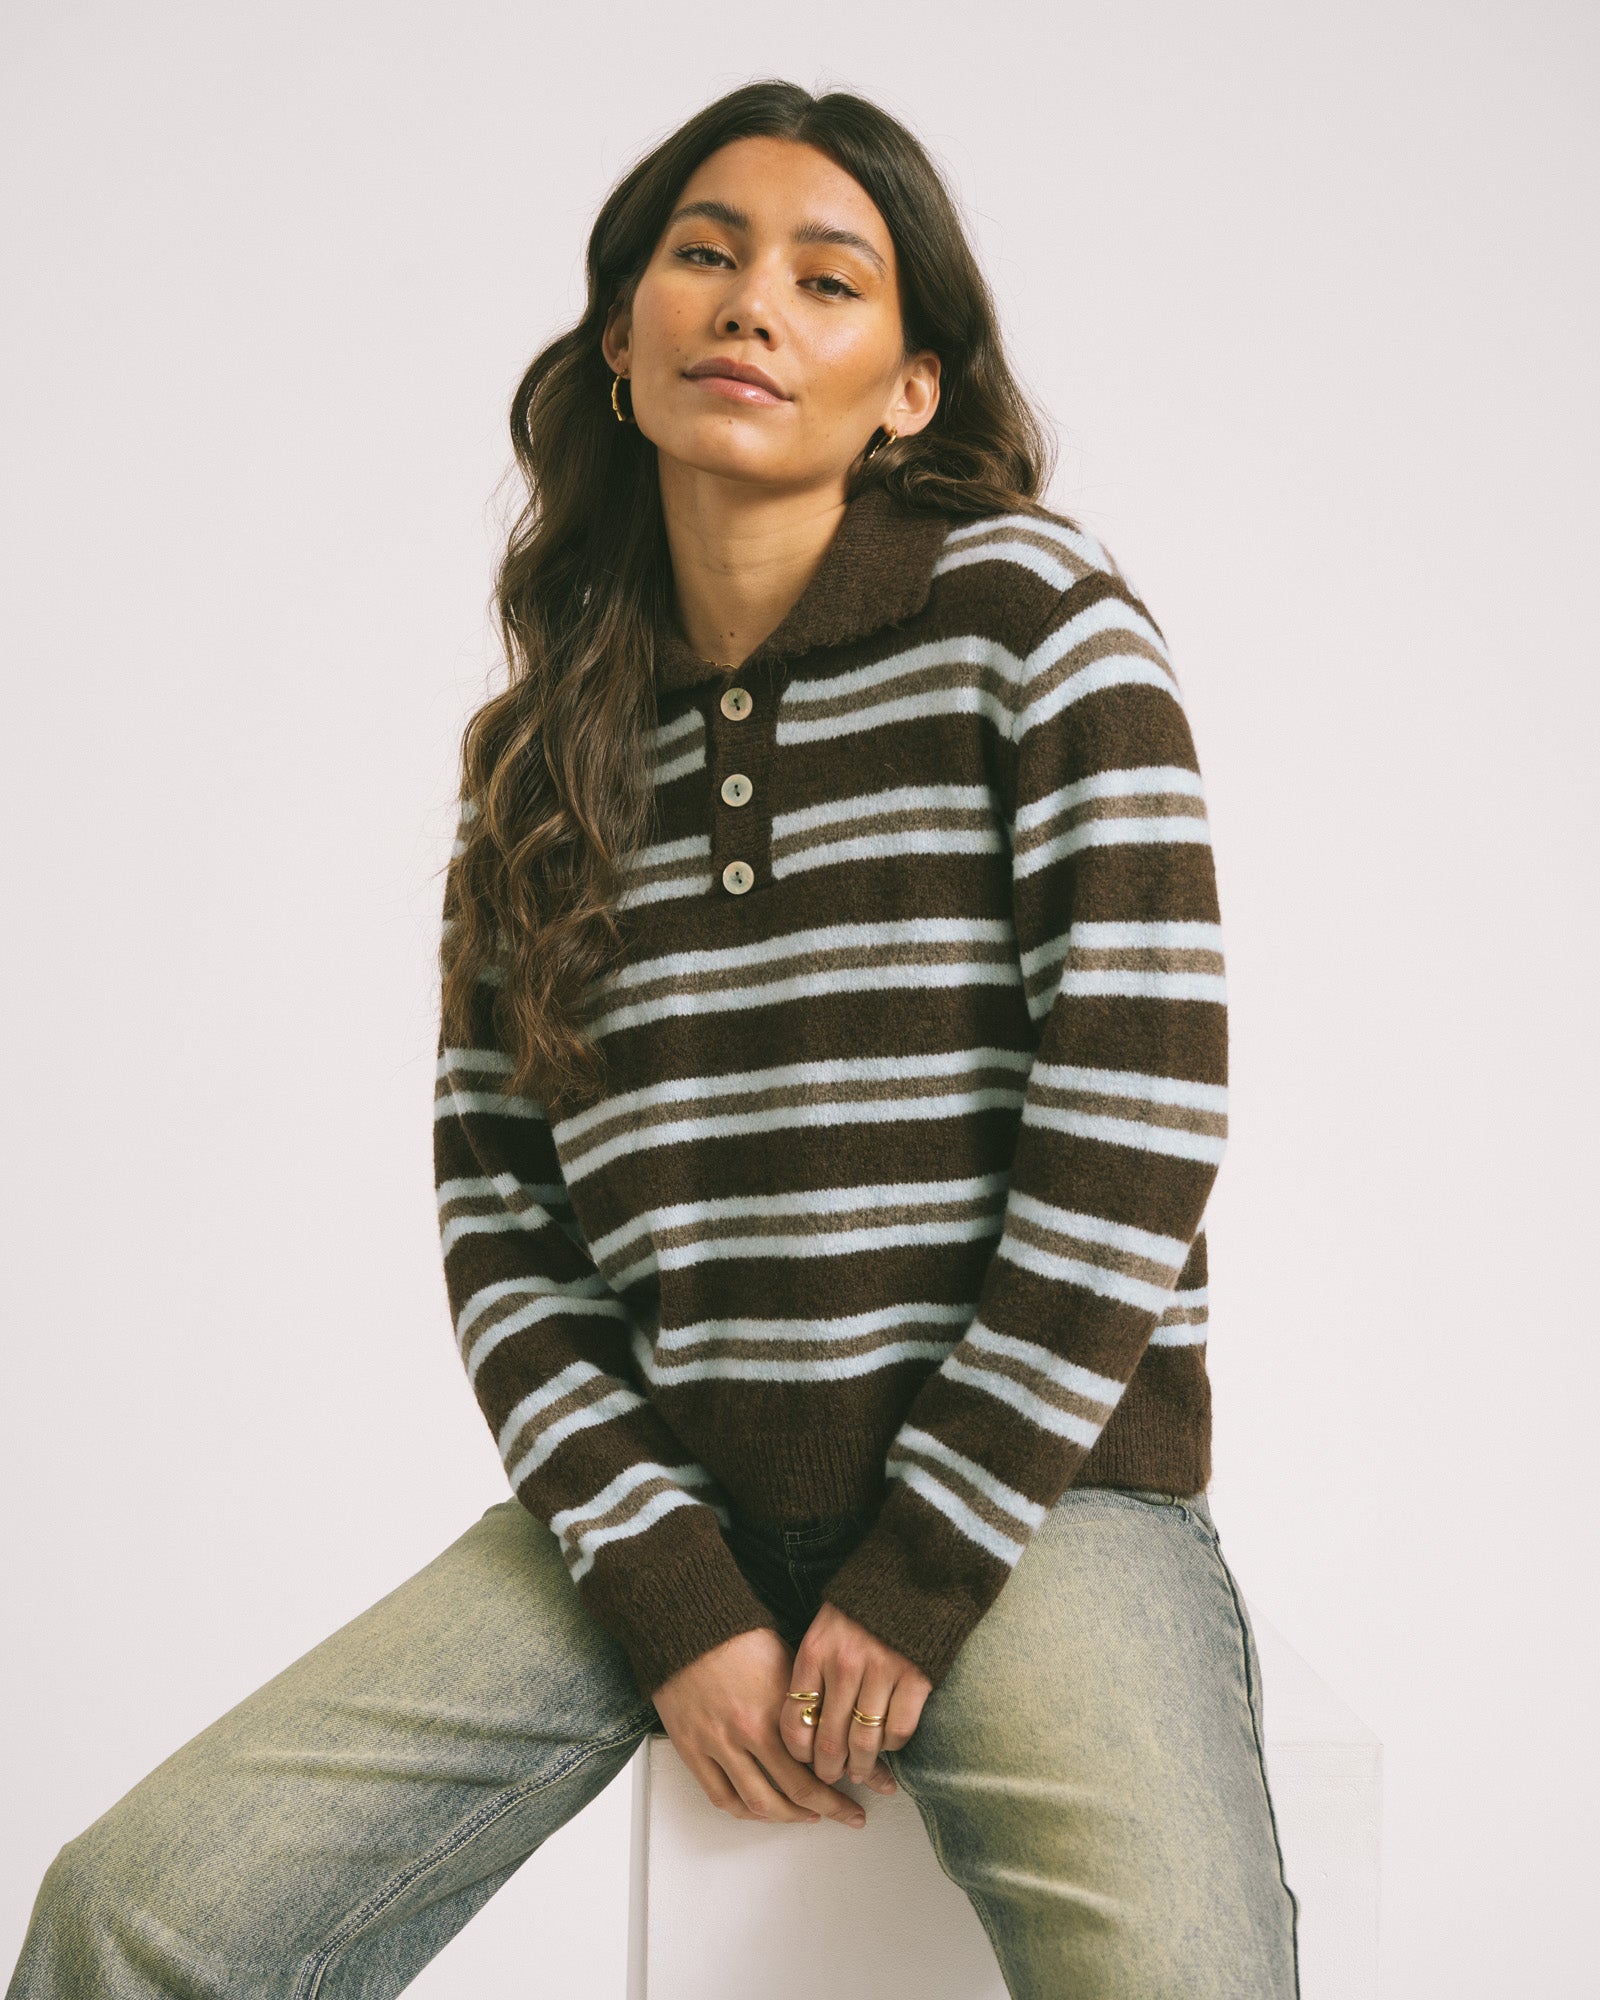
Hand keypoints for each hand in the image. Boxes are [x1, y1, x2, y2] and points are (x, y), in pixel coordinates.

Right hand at [651, 1624, 892, 1830]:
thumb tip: (840, 1729)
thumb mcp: (788, 1661)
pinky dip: (745, 1812)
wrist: (688, 1624)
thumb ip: (808, 1701)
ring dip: (789, 1817)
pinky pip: (721, 1797)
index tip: (869, 1792)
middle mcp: (746, 1732)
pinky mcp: (690, 1748)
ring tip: (810, 1816)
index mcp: (774, 1709)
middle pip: (794, 1792)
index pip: (815, 1767)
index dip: (844, 1789)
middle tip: (850, 1815)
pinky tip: (765, 1812)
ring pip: (758, 1803)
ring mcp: (716, 1744)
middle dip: (830, 1808)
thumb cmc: (739, 1636)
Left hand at [781, 1600, 932, 1786]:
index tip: (805, 1760)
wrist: (910, 1574)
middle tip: (833, 1777)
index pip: (794, 1720)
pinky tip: (889, 1744)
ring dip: (861, 1767)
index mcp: (815, 1652)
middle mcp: (844, 1664)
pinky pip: (899, 1730)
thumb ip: (813, 1670)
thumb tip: (806, 1725)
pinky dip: (893, 1746)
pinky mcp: (916, 1676)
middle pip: (828, 1739)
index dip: (798, 1752)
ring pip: (864, 1743)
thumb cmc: (860, 1608)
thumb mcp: (823, 1630)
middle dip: (828, 1769)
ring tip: (860, 1772)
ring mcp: (882, 1671)